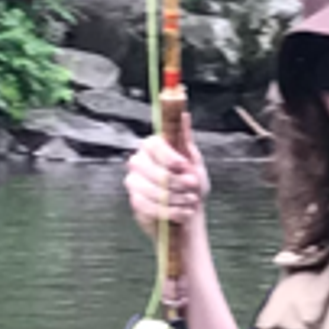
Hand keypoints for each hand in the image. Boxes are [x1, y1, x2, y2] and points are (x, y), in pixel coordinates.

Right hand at [124, 113, 209, 239]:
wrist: (190, 211)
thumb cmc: (191, 184)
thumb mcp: (193, 159)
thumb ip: (185, 138)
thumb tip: (184, 115)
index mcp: (152, 147)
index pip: (153, 146)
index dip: (170, 157)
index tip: (185, 166)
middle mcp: (138, 162)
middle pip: (153, 172)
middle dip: (178, 183)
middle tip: (193, 188)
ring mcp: (134, 183)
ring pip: (153, 192)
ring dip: (178, 199)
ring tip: (191, 201)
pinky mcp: (136, 203)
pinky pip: (150, 208)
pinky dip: (172, 212)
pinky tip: (184, 212)